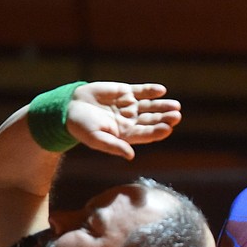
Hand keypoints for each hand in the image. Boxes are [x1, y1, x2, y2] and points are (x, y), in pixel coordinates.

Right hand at [66, 82, 181, 159]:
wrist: (69, 107)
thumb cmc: (81, 127)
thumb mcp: (95, 139)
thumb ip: (113, 146)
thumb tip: (131, 156)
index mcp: (126, 135)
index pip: (146, 134)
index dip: (157, 131)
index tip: (167, 129)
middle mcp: (131, 121)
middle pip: (152, 120)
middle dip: (165, 118)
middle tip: (176, 116)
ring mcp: (129, 106)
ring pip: (150, 106)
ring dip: (163, 105)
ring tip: (175, 105)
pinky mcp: (125, 92)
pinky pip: (141, 91)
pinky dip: (151, 90)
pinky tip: (161, 90)